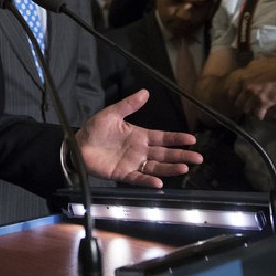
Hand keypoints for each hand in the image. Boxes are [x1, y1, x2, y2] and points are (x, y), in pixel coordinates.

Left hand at [76, 90, 202, 187]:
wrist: (77, 145)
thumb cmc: (94, 130)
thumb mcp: (112, 113)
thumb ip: (129, 105)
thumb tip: (145, 92)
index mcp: (139, 136)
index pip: (162, 137)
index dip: (177, 139)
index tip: (192, 139)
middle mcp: (140, 151)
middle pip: (165, 154)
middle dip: (181, 155)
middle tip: (198, 158)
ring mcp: (133, 163)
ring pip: (156, 167)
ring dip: (170, 168)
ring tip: (185, 168)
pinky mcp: (123, 174)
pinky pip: (138, 178)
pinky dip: (148, 181)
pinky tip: (159, 183)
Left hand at [225, 55, 275, 119]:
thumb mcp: (258, 63)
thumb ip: (251, 69)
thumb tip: (249, 68)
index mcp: (243, 77)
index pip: (232, 92)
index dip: (235, 98)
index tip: (238, 100)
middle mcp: (246, 87)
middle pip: (238, 103)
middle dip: (243, 106)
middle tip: (247, 108)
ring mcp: (254, 95)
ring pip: (247, 109)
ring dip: (251, 111)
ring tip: (255, 112)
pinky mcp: (264, 102)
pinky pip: (258, 113)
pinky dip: (261, 115)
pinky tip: (263, 114)